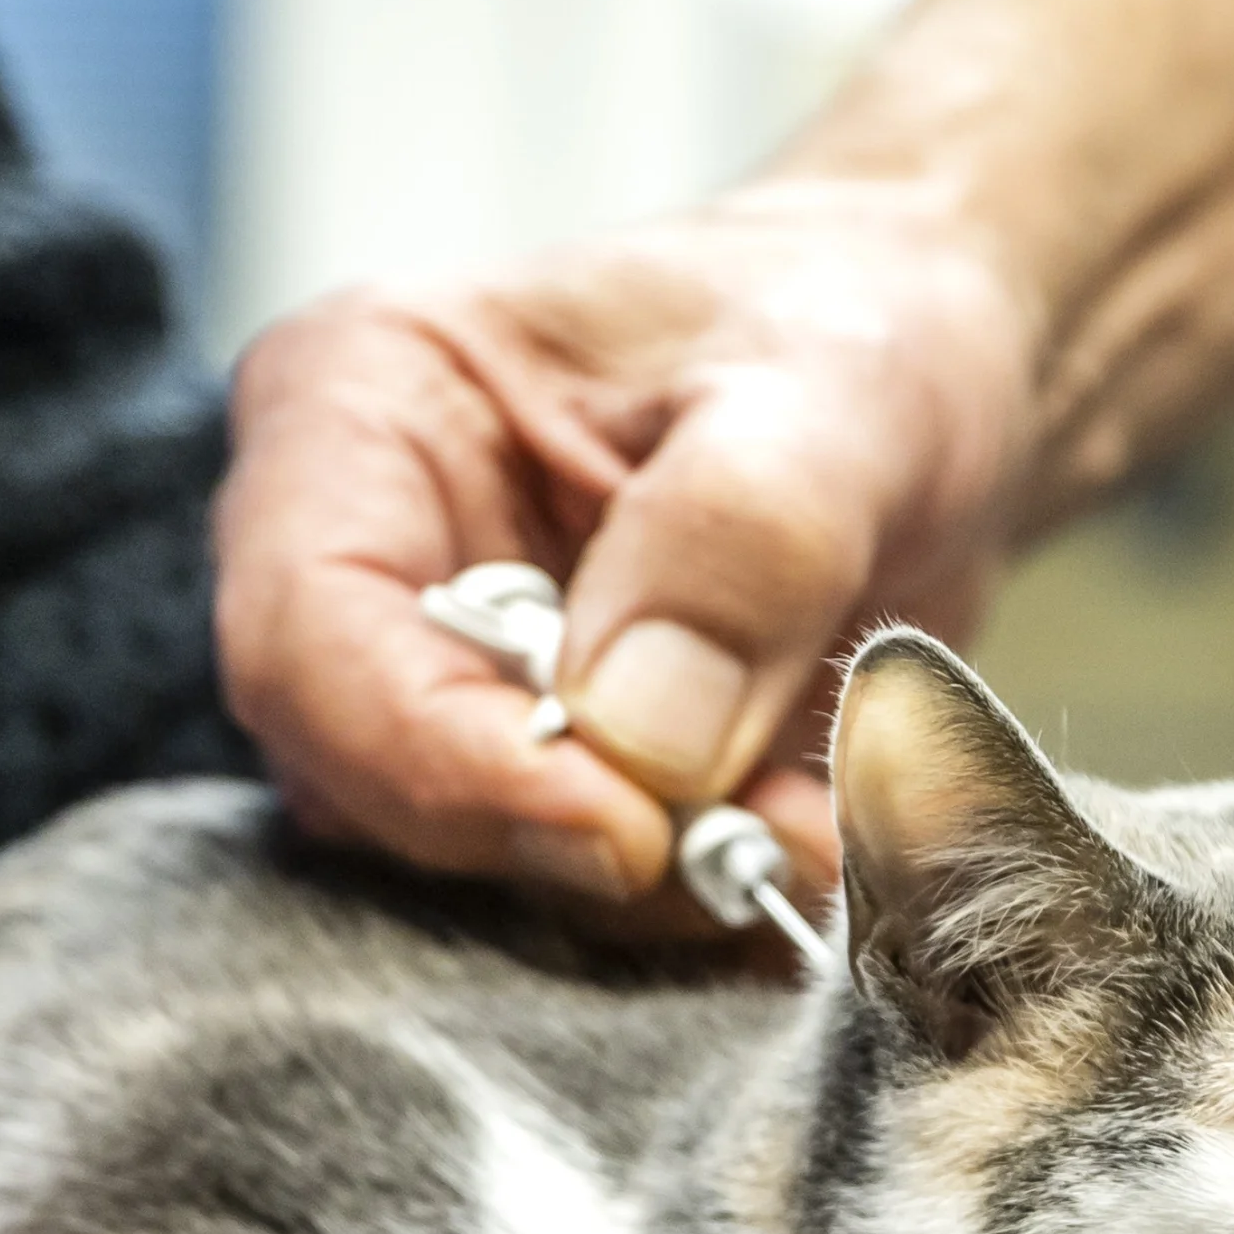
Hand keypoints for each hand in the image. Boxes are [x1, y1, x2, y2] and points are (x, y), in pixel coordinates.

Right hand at [217, 182, 1037, 917]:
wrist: (924, 381)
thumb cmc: (852, 329)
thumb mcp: (838, 395)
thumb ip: (741, 544)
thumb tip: (642, 743)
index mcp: (359, 407)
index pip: (310, 636)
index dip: (440, 760)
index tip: (622, 828)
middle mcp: (363, 566)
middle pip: (364, 782)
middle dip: (562, 843)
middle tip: (749, 844)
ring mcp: (434, 691)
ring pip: (464, 870)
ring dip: (648, 889)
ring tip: (811, 819)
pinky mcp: (522, 784)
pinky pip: (566, 903)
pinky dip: (691, 903)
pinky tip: (807, 833)